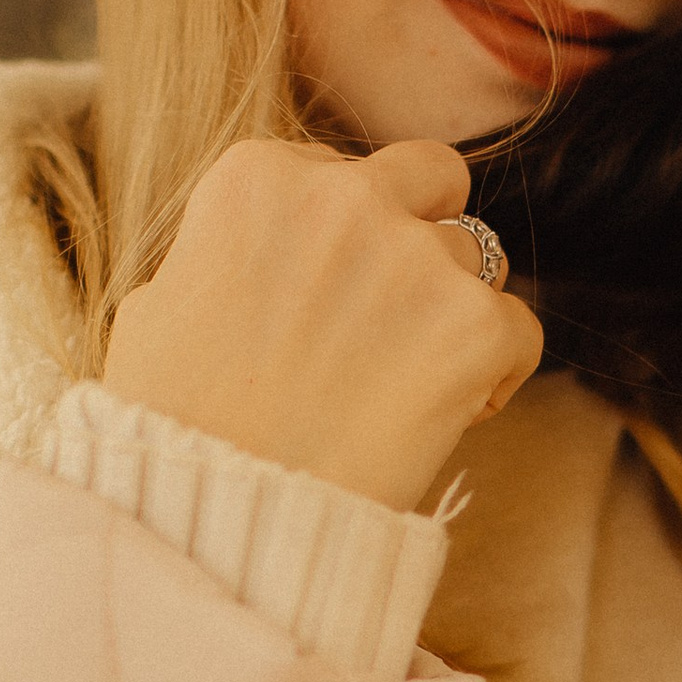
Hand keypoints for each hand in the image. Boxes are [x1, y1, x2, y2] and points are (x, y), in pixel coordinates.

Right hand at [102, 138, 542, 514]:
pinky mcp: (475, 325)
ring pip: (476, 261)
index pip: (339, 170)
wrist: (217, 510)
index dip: (342, 234)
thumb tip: (259, 256)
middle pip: (430, 180)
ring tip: (401, 384)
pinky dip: (496, 371)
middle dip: (422, 230)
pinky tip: (449, 413)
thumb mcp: (161, 304)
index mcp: (259, 176)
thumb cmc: (173, 420)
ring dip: (450, 312)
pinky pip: (520, 330)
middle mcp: (344, 195)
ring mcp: (416, 257)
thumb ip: (225, 252)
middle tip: (399, 308)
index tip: (327, 293)